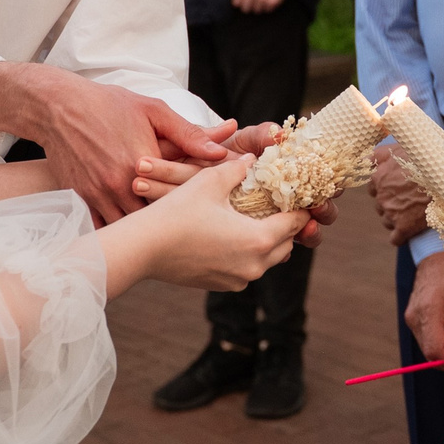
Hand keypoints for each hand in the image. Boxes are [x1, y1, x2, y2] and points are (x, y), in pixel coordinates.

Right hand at [0, 63, 230, 222]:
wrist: (58, 108)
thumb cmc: (108, 104)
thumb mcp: (153, 111)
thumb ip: (189, 133)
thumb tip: (220, 150)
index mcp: (145, 163)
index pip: (181, 193)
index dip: (200, 200)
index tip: (213, 204)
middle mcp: (121, 184)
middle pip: (158, 216)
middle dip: (177, 221)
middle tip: (197, 228)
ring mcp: (100, 195)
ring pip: (133, 227)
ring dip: (149, 230)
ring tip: (170, 235)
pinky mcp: (83, 200)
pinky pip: (106, 228)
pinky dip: (121, 232)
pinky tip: (136, 235)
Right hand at [132, 159, 308, 290]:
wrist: (143, 248)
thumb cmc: (177, 212)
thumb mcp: (209, 181)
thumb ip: (237, 169)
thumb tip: (253, 158)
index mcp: (257, 239)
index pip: (294, 223)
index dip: (299, 207)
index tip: (300, 194)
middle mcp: (253, 266)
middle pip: (285, 244)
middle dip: (285, 225)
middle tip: (279, 204)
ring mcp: (237, 279)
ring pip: (266, 259)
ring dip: (266, 240)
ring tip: (257, 218)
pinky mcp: (222, 285)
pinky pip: (246, 268)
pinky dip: (247, 253)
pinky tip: (233, 234)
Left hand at [231, 0, 293, 13]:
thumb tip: (240, 1)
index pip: (236, 3)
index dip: (241, 3)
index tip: (245, 2)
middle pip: (246, 10)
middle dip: (250, 6)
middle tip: (256, 2)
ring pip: (257, 11)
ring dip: (261, 6)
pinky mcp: (273, 1)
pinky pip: (268, 10)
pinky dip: (270, 6)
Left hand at [370, 145, 430, 243]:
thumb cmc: (424, 161)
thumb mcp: (399, 148)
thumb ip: (378, 154)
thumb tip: (363, 160)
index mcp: (378, 177)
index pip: (372, 188)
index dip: (385, 188)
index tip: (398, 187)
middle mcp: (381, 196)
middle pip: (380, 205)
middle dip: (391, 203)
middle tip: (409, 198)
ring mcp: (392, 213)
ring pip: (387, 221)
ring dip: (396, 219)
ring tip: (413, 211)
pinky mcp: (404, 227)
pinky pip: (396, 239)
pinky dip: (401, 236)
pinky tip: (409, 230)